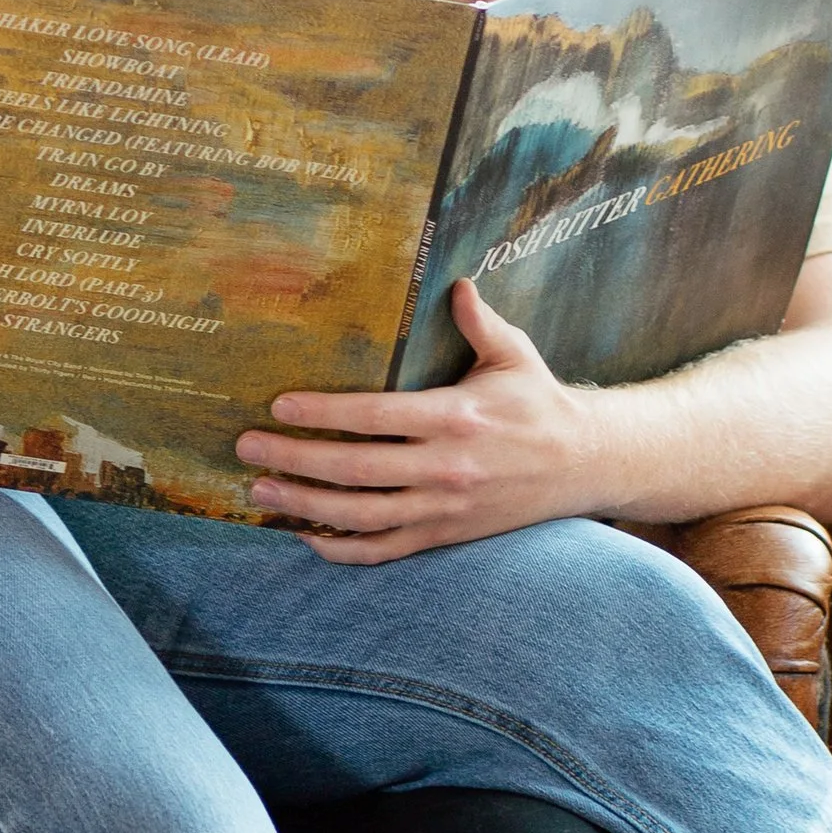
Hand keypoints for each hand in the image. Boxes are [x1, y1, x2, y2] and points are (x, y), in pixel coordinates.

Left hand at [237, 280, 612, 560]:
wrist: (585, 464)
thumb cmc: (540, 402)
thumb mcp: (514, 354)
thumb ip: (478, 321)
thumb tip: (454, 283)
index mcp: (456, 416)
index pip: (376, 416)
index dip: (325, 413)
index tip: (281, 405)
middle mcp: (446, 467)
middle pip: (356, 470)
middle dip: (294, 460)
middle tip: (247, 449)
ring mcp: (444, 507)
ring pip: (361, 515)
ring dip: (305, 506)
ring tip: (261, 491)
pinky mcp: (446, 534)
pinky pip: (385, 549)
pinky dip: (341, 548)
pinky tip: (304, 534)